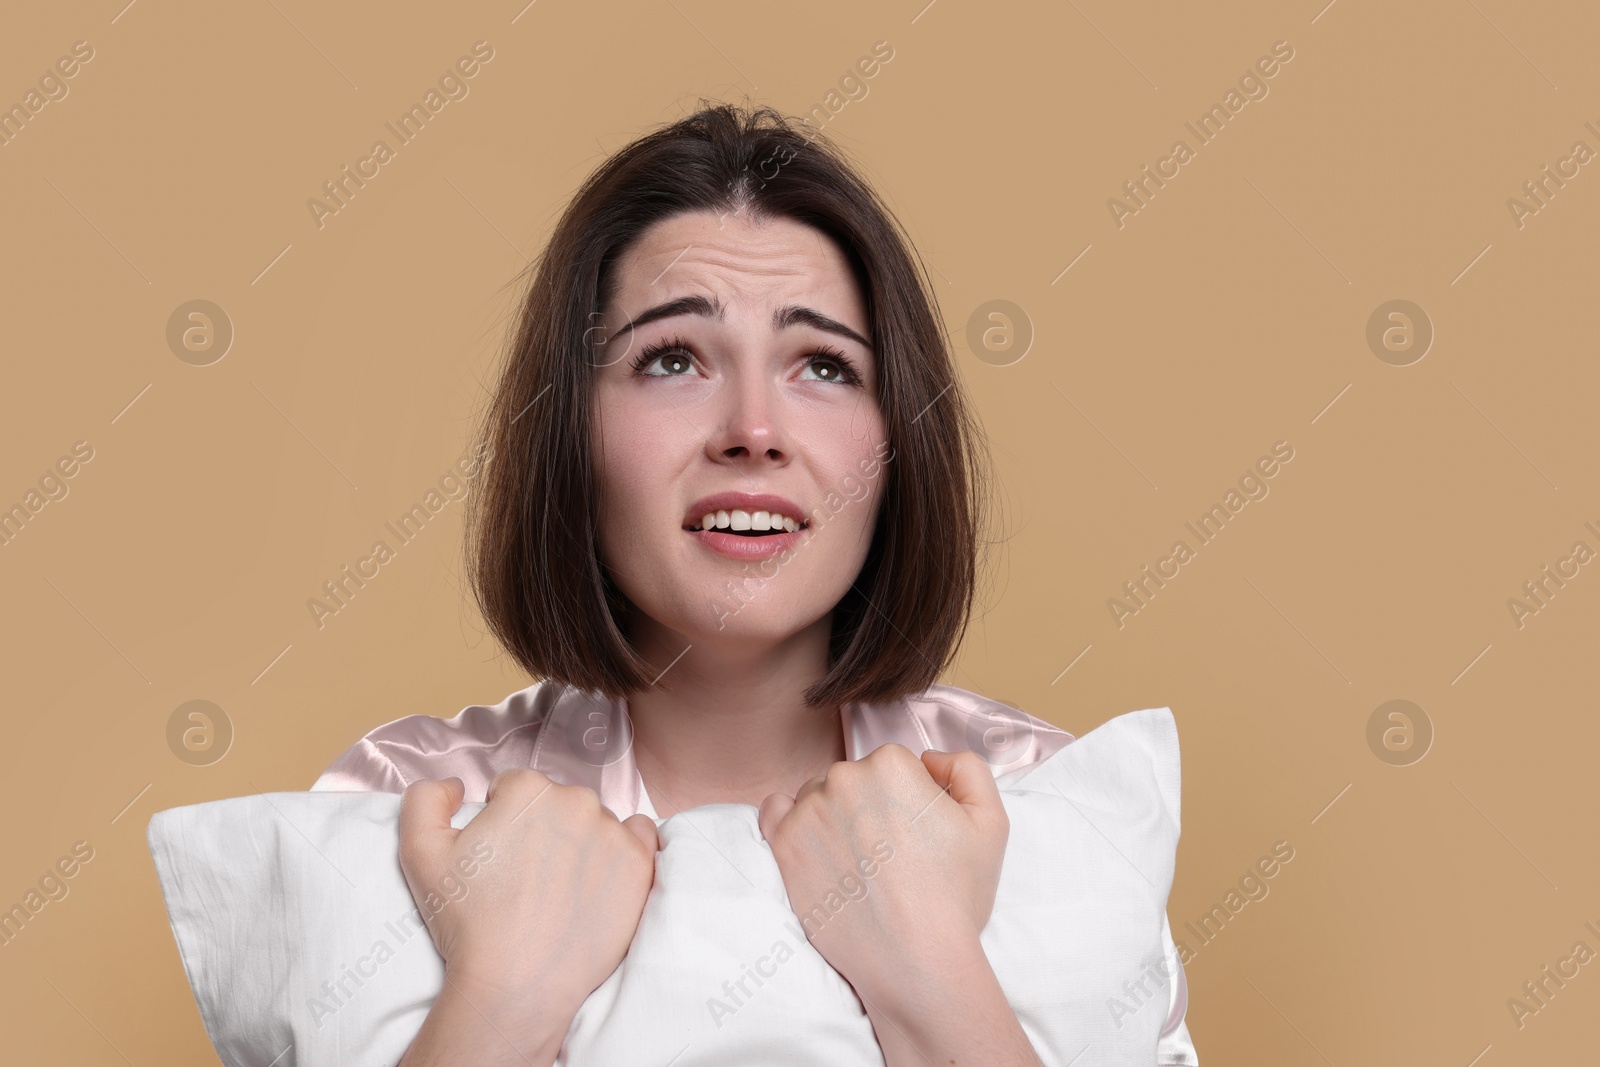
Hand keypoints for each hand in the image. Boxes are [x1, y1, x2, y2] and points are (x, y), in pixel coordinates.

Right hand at [398, 770, 659, 1024]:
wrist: (517, 984)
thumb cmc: (468, 922)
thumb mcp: (420, 854)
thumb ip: (424, 799)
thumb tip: (456, 785)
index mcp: (528, 789)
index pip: (515, 789)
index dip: (501, 822)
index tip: (498, 858)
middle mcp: (576, 800)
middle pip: (557, 803)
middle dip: (541, 829)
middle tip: (526, 877)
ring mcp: (614, 832)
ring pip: (594, 821)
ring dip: (580, 842)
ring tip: (558, 889)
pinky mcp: (640, 865)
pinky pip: (639, 836)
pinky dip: (622, 850)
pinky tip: (600, 878)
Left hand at [756, 745, 1008, 1008]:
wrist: (917, 961)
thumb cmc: (956, 895)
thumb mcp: (991, 821)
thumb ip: (966, 768)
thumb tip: (930, 759)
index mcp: (892, 764)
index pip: (894, 765)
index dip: (909, 799)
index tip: (915, 834)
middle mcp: (844, 777)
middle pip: (855, 779)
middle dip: (870, 807)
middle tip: (889, 855)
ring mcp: (809, 811)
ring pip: (819, 797)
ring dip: (833, 818)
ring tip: (859, 865)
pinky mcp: (784, 845)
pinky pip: (776, 811)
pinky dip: (792, 823)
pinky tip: (816, 849)